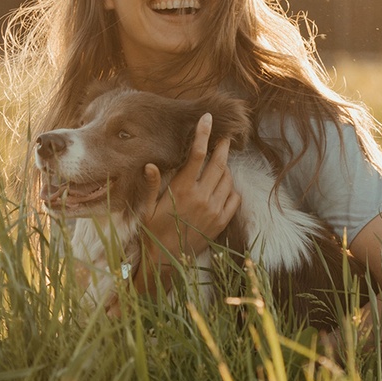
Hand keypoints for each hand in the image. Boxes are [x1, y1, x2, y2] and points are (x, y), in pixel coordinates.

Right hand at [138, 112, 241, 265]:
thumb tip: (150, 165)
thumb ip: (152, 185)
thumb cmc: (153, 231)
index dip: (203, 134)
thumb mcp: (147, 208)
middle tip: (224, 137)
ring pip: (228, 179)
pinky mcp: (221, 222)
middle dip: (222, 146)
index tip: (208, 119)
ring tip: (219, 164)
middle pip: (218, 163)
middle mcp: (201, 198)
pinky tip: (223, 187)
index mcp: (181, 190)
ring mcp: (214, 210)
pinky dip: (231, 189)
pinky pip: (234, 198)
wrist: (166, 261)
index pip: (196, 155)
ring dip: (225, 168)